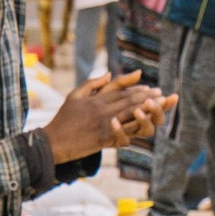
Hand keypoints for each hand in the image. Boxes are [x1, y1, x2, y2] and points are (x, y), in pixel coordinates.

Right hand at [42, 72, 165, 163]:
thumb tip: (109, 73)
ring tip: (160, 105)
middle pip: (129, 101)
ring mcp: (103, 124)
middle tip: (162, 94)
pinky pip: (122, 133)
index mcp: (96, 100)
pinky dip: (133, 128)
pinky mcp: (103, 139)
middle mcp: (101, 110)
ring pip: (129, 114)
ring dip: (147, 109)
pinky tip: (143, 125)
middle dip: (147, 97)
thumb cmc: (63, 119)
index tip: (150, 88)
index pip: (121, 92)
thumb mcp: (74, 96)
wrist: (52, 142)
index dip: (137, 89)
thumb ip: (92, 84)